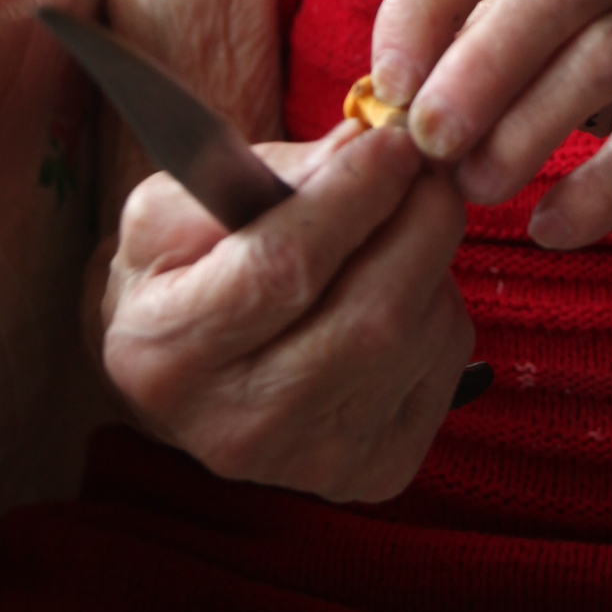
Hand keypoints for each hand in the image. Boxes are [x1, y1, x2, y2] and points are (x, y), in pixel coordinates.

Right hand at [92, 119, 472, 501]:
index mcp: (165, 354)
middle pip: (370, 315)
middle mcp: (237, 426)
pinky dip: (441, 308)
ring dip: (431, 260)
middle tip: (426, 166)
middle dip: (417, 221)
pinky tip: (401, 288)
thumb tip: (363, 142)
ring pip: (418, 335)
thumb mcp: (176, 205)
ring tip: (399, 226)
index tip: (391, 140)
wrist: (182, 379)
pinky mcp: (374, 472)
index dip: (353, 195)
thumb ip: (257, 169)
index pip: (283, 270)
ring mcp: (312, 464)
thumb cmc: (180, 273)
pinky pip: (446, 365)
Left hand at [369, 0, 611, 247]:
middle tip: (429, 144)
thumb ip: (468, 30)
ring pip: (606, 52)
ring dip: (526, 130)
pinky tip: (551, 226)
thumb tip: (391, 99)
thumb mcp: (536, 14)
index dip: (419, 9)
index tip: (388, 89)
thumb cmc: (605, 49)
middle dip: (477, 67)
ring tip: (478, 188)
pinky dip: (597, 187)